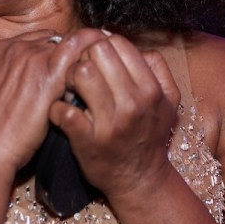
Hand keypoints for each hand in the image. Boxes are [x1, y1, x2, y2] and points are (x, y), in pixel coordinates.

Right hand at [0, 29, 102, 175]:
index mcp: (2, 50)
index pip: (38, 40)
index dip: (54, 50)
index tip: (66, 63)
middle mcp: (17, 48)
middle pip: (55, 40)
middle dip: (71, 52)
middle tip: (89, 67)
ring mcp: (32, 59)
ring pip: (68, 42)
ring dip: (85, 50)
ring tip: (103, 60)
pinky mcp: (48, 75)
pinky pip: (77, 49)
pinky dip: (91, 48)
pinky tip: (104, 56)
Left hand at [48, 31, 180, 199]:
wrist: (139, 180)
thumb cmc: (150, 134)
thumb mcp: (169, 102)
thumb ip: (159, 69)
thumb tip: (139, 48)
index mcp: (150, 89)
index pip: (117, 43)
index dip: (101, 46)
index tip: (97, 62)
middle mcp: (132, 104)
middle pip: (96, 52)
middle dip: (84, 58)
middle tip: (81, 74)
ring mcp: (108, 123)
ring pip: (79, 73)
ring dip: (69, 78)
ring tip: (71, 90)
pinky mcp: (85, 141)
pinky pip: (62, 109)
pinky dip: (56, 108)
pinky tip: (61, 112)